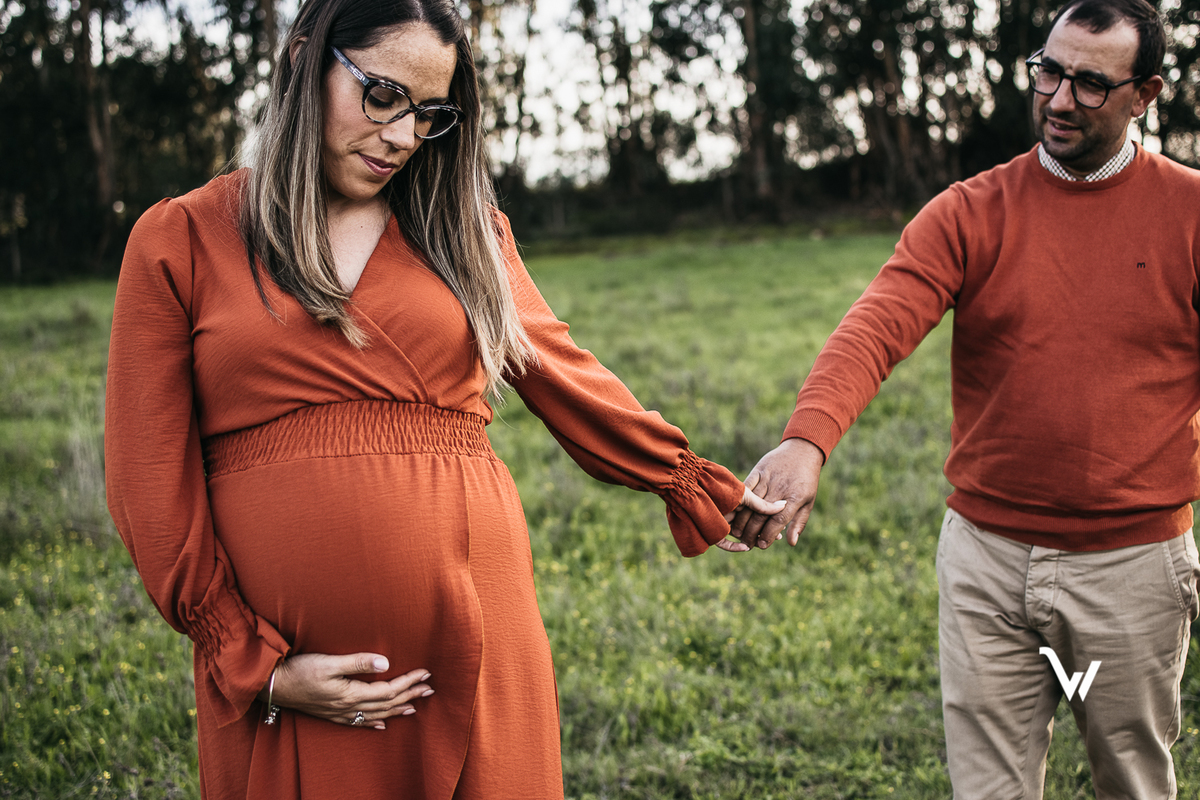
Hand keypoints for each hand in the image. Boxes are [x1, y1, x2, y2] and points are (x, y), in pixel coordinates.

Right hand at [262, 653, 432, 730]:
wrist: (274, 685)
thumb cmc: (300, 670)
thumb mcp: (329, 662)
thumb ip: (357, 662)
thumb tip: (385, 663)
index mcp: (352, 693)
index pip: (388, 690)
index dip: (409, 681)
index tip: (425, 673)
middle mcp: (349, 707)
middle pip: (387, 703)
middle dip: (410, 695)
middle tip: (430, 689)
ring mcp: (340, 713)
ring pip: (376, 714)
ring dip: (397, 709)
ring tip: (415, 706)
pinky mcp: (332, 714)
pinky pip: (359, 722)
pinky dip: (374, 723)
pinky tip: (382, 725)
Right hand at [728, 438, 823, 549]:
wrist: (802, 450)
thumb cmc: (807, 479)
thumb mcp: (809, 502)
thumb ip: (798, 523)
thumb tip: (791, 543)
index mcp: (794, 498)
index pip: (778, 521)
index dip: (769, 535)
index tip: (762, 545)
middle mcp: (780, 489)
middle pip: (761, 515)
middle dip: (752, 532)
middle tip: (746, 544)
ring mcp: (768, 479)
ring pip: (750, 503)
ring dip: (742, 520)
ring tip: (737, 533)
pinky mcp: (758, 471)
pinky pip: (745, 487)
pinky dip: (739, 501)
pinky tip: (734, 512)